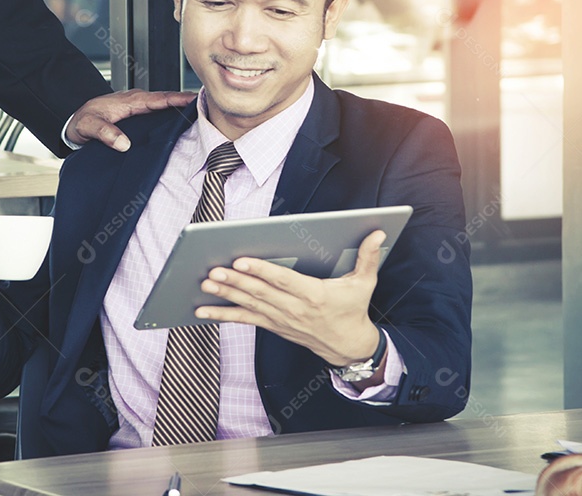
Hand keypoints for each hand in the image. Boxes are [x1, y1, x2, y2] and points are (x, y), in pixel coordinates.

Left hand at [66, 89, 195, 151]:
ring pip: (163, 105)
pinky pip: (158, 111)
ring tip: (201, 112)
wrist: (73, 119)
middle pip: (166, 99)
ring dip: (180, 107)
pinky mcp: (137, 113)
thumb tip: (124, 143)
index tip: (193, 99)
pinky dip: (171, 113)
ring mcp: (137, 106)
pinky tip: (180, 121)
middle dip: (186, 101)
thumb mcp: (89, 127)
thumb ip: (105, 133)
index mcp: (128, 101)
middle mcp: (136, 101)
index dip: (176, 99)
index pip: (157, 98)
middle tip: (208, 104)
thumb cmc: (81, 121)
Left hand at [195, 230, 386, 368]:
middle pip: (260, 293)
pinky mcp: (273, 325)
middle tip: (213, 270)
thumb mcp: (364, 284)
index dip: (261, 271)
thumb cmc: (353, 310)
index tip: (241, 260)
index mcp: (314, 295)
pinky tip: (202, 310)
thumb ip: (368, 257)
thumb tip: (379, 233)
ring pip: (248, 305)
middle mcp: (294, 309)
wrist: (348, 347)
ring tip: (204, 285)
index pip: (282, 281)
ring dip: (225, 295)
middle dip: (235, 281)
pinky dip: (223, 314)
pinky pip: (245, 319)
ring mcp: (281, 319)